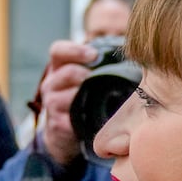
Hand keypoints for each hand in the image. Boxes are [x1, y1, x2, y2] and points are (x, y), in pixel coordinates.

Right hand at [33, 39, 98, 166]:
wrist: (63, 130)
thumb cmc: (81, 96)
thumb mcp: (84, 77)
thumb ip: (98, 64)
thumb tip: (131, 54)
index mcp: (57, 67)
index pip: (57, 51)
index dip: (75, 50)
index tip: (94, 55)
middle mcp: (50, 83)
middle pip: (68, 72)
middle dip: (89, 75)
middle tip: (104, 80)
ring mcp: (51, 104)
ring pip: (70, 96)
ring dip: (89, 96)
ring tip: (103, 99)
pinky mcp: (56, 123)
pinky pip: (73, 118)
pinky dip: (87, 117)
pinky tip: (97, 116)